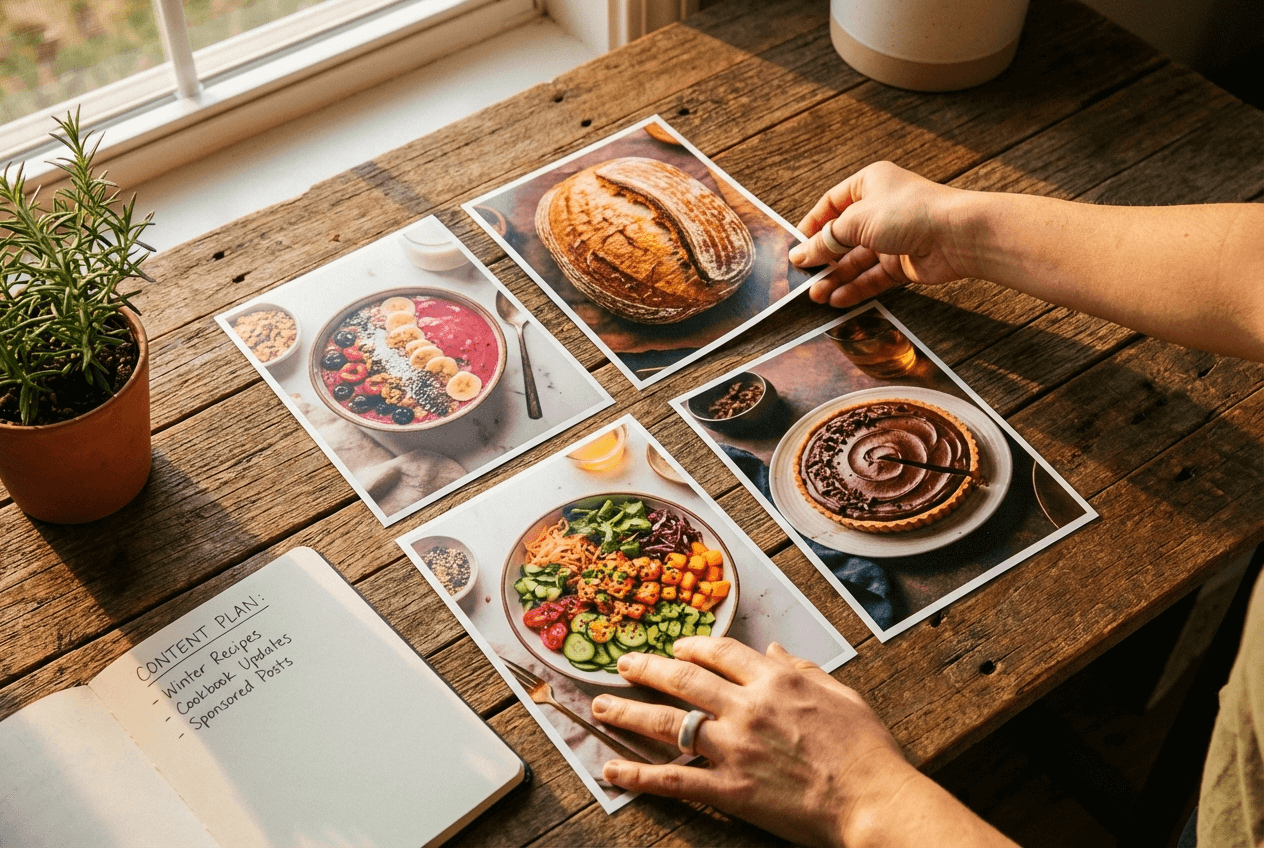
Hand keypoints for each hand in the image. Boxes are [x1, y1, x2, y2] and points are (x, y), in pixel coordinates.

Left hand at [592, 637, 913, 847]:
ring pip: (669, 723)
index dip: (692, 647)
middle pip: (683, 679)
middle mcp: (748, 707)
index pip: (721, 652)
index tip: (676, 648)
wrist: (873, 799)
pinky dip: (638, 776)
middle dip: (647, 668)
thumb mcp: (841, 693)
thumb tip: (775, 650)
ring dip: (628, 711)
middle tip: (622, 664)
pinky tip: (612, 771)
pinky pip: (674, 779)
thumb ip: (802, 669)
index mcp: (776, 680)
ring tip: (600, 706)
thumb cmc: (866, 749)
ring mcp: (735, 749)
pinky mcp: (731, 790)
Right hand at [788, 161, 971, 307]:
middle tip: (804, 279)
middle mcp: (880, 209)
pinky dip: (856, 287)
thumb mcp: (856, 222)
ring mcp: (892, 238)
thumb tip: (800, 255)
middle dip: (823, 259)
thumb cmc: (908, 213)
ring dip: (836, 278)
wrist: (956, 234)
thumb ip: (826, 241)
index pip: (831, 205)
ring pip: (856, 261)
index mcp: (869, 185)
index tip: (796, 248)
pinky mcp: (902, 263)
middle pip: (842, 237)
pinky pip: (872, 276)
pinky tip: (838, 299)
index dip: (812, 226)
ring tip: (816, 296)